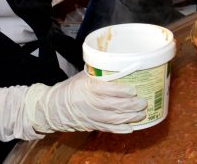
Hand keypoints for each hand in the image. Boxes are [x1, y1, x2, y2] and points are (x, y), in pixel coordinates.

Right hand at [26, 72, 147, 133]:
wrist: (53, 107)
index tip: (133, 90)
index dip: (121, 91)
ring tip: (142, 113)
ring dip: (129, 117)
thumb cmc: (72, 88)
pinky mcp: (91, 125)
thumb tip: (124, 65)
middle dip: (130, 105)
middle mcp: (88, 103)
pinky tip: (131, 128)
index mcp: (87, 87)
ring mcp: (90, 116)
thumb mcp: (84, 76)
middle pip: (112, 106)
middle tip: (143, 102)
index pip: (105, 90)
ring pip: (112, 119)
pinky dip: (120, 129)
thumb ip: (101, 73)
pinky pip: (107, 129)